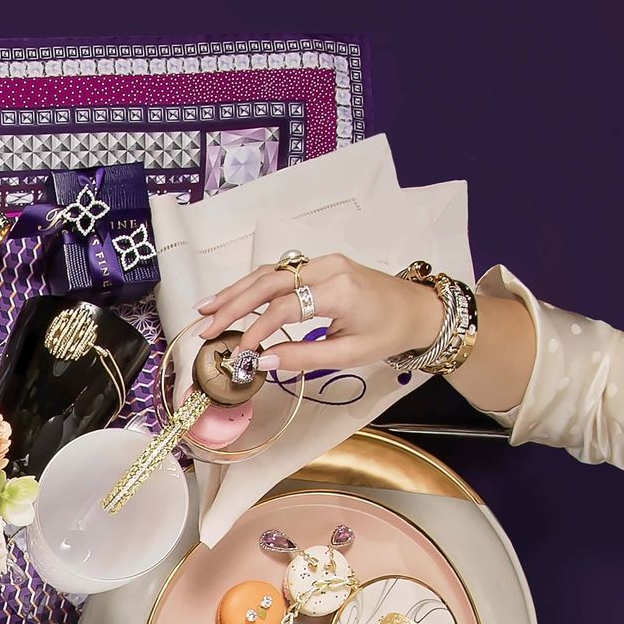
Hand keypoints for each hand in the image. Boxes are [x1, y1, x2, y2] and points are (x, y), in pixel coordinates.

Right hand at [194, 253, 444, 375]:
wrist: (417, 309)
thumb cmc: (388, 333)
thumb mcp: (349, 354)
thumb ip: (304, 357)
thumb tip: (263, 361)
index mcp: (339, 291)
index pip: (285, 308)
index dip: (257, 329)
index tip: (238, 352)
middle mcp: (327, 268)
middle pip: (269, 283)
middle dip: (233, 305)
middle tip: (206, 325)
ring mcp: (322, 262)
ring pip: (269, 273)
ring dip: (236, 291)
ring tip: (206, 308)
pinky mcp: (319, 265)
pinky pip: (279, 272)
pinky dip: (252, 285)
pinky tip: (231, 297)